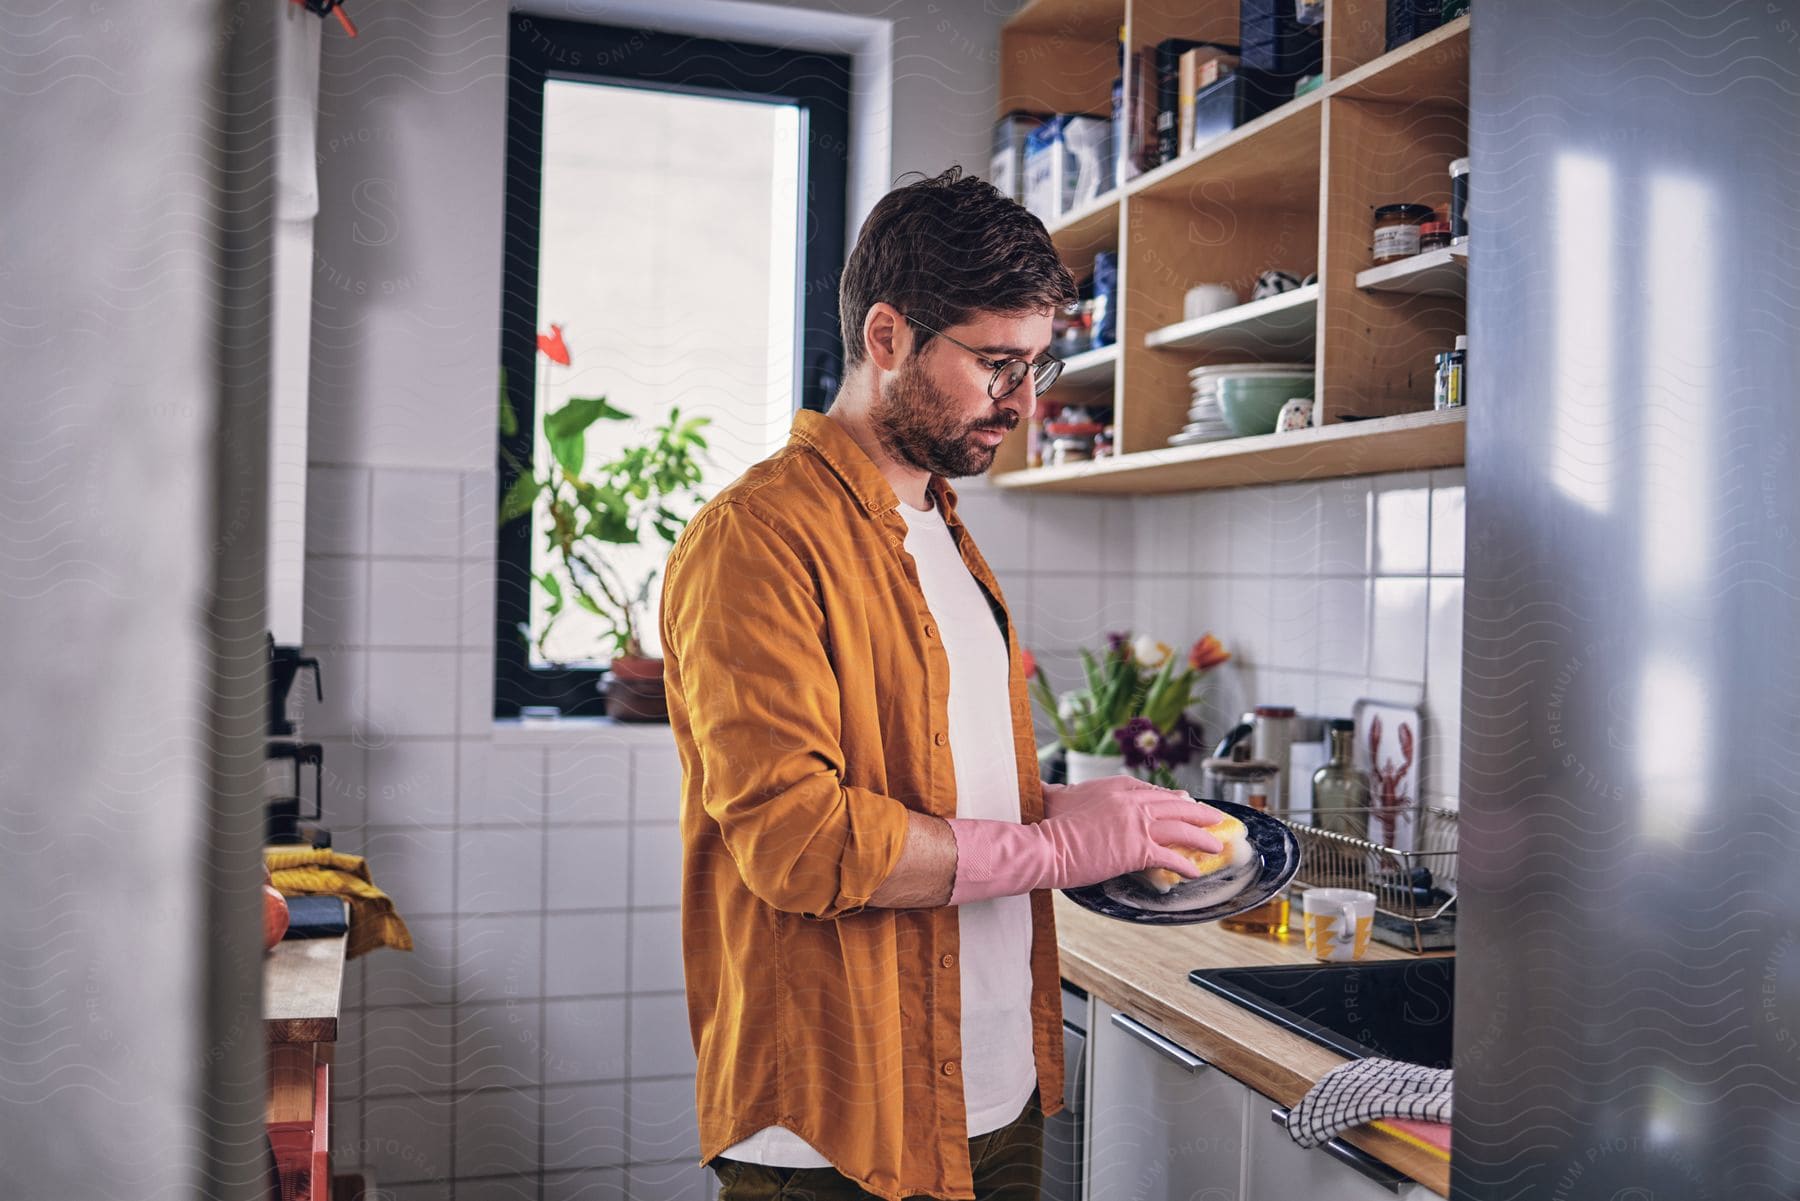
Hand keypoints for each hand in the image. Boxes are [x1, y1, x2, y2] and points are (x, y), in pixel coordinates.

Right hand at [1037, 776, 1225, 888]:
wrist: (1045, 845)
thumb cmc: (1045, 824)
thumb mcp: (1057, 797)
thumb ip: (1061, 790)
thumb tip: (1046, 788)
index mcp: (1115, 786)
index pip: (1152, 790)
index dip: (1171, 797)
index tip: (1184, 800)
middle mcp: (1131, 801)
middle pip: (1175, 804)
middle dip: (1198, 813)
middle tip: (1214, 818)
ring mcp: (1137, 824)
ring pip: (1181, 828)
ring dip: (1202, 837)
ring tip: (1215, 844)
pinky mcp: (1138, 849)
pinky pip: (1170, 857)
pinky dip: (1185, 865)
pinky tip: (1193, 872)